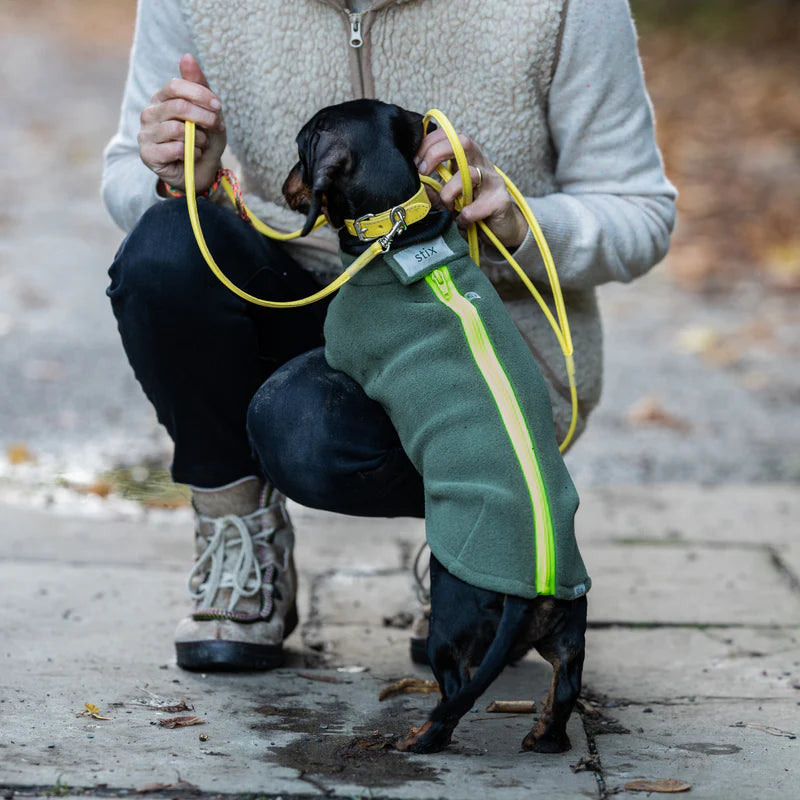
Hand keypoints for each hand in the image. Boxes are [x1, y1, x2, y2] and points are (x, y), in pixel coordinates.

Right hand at [138, 54, 226, 194]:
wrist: (202, 172)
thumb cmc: (204, 140)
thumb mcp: (209, 111)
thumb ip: (199, 85)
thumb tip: (187, 56)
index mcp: (162, 99)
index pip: (176, 86)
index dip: (200, 94)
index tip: (218, 106)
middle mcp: (150, 113)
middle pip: (179, 107)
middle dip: (205, 118)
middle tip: (216, 127)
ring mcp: (145, 134)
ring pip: (177, 130)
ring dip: (199, 139)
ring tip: (201, 145)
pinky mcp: (147, 154)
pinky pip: (174, 148)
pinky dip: (191, 154)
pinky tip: (191, 156)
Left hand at [415, 129, 526, 249]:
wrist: (502, 229)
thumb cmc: (474, 210)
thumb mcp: (451, 196)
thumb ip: (435, 189)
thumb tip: (418, 187)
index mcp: (469, 159)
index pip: (450, 136)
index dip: (430, 143)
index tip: (416, 162)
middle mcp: (482, 164)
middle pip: (462, 143)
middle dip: (436, 153)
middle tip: (423, 172)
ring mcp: (493, 181)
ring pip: (469, 174)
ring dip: (449, 192)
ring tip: (448, 207)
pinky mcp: (500, 201)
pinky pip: (475, 208)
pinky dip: (463, 217)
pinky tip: (463, 222)